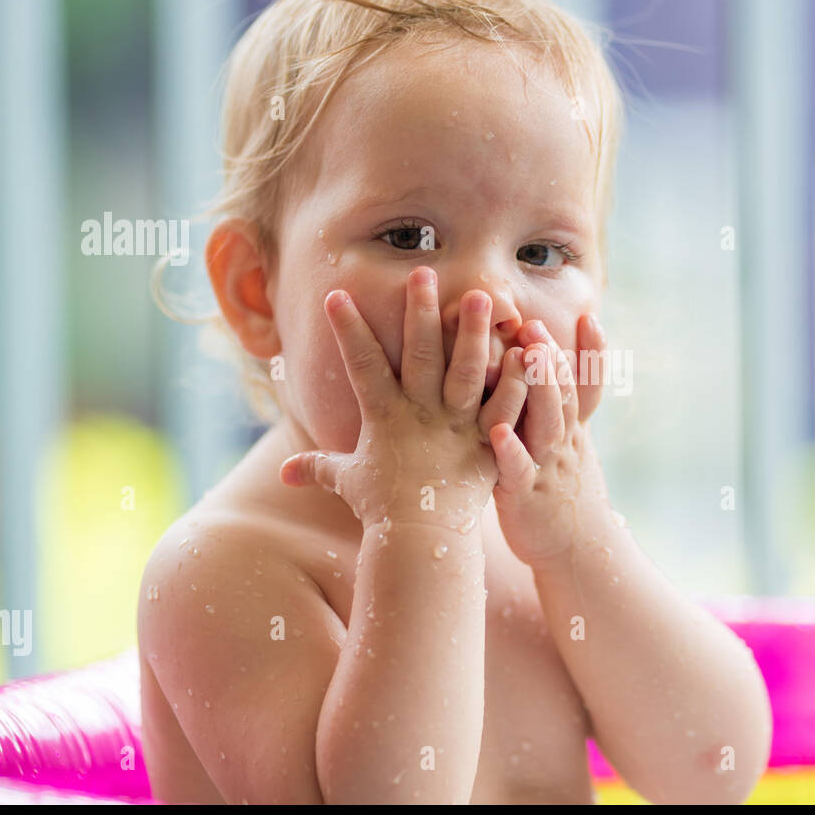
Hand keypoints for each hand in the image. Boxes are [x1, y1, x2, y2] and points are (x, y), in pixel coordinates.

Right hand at [279, 267, 525, 529]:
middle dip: (420, 313)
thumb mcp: (347, 483)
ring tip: (482, 296)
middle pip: (421, 355)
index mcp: (384, 417)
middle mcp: (421, 414)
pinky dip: (519, 380)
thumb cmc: (383, 510)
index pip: (362, 365)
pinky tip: (529, 351)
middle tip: (424, 273)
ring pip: (469, 372)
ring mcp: (457, 426)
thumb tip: (284, 472)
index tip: (336, 294)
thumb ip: (319, 467)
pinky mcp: (488, 442)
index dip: (349, 330)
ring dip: (475, 333)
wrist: (423, 542)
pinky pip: (506, 406)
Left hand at [481, 315, 610, 567]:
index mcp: (572, 429)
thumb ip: (558, 408)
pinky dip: (510, 450)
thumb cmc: (562, 493)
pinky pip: (517, 470)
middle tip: (536, 324)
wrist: (576, 553)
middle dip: (551, 359)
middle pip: (564, 396)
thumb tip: (546, 366)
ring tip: (526, 358)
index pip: (588, 385)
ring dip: (538, 389)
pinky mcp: (525, 496)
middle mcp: (564, 443)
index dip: (591, 354)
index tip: (588, 316)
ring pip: (547, 424)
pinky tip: (499, 430)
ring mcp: (547, 467)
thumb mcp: (568, 446)